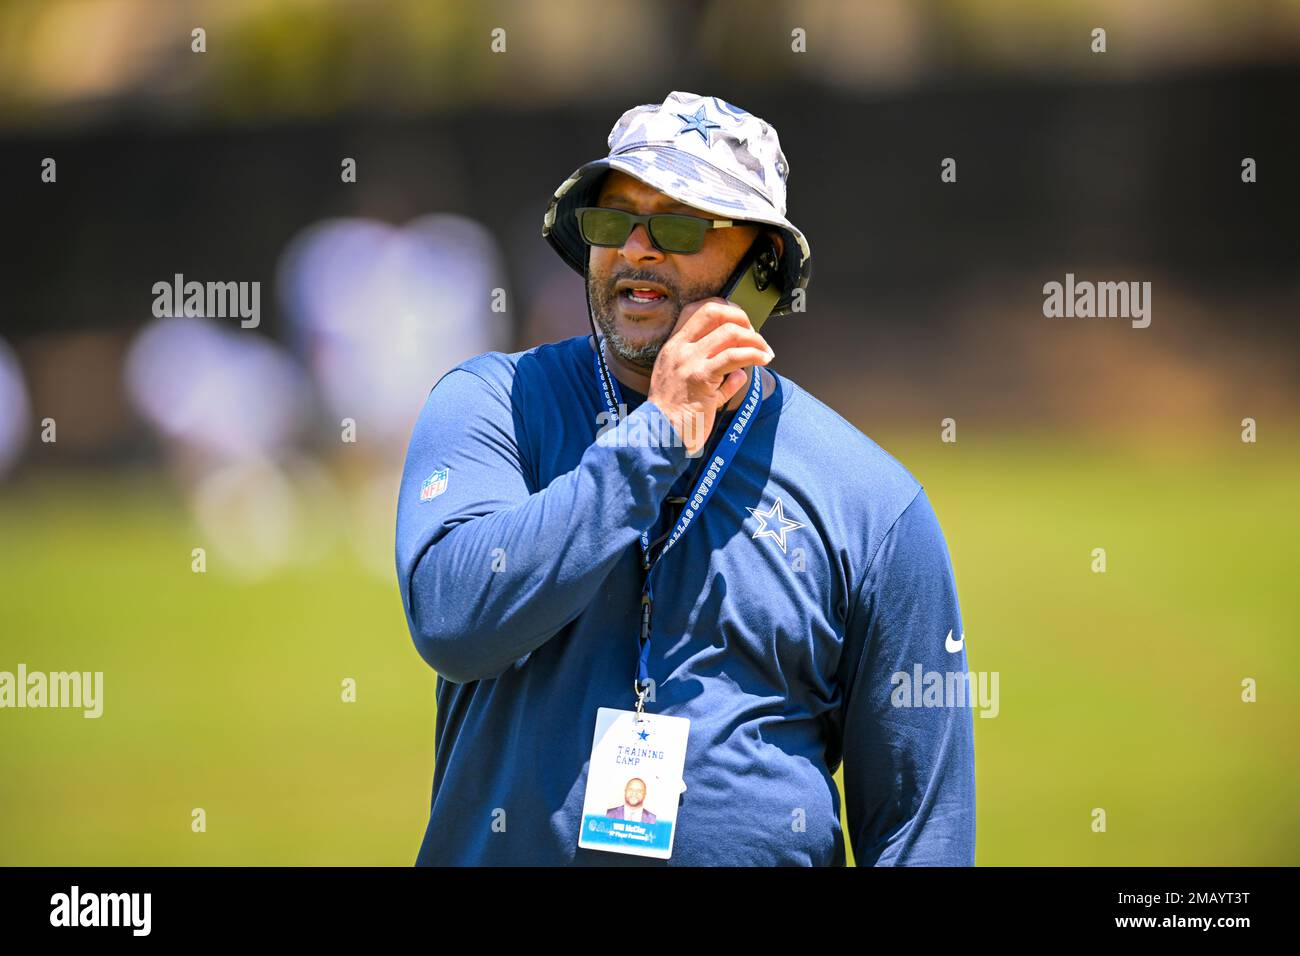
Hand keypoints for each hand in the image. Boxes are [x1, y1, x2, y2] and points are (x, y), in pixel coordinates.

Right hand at [647, 298, 773, 456]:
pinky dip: (754, 354)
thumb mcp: (689, 390)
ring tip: (765, 352)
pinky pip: (734, 356)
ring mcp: (689, 361)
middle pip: (713, 311)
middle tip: (754, 334)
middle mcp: (680, 349)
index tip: (740, 322)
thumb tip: (739, 373)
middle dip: (741, 316)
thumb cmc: (674, 418)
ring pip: (729, 332)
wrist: (659, 435)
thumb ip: (716, 379)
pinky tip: (763, 360)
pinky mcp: (701, 377)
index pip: (696, 309)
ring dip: (755, 339)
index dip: (723, 308)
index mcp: (674, 347)